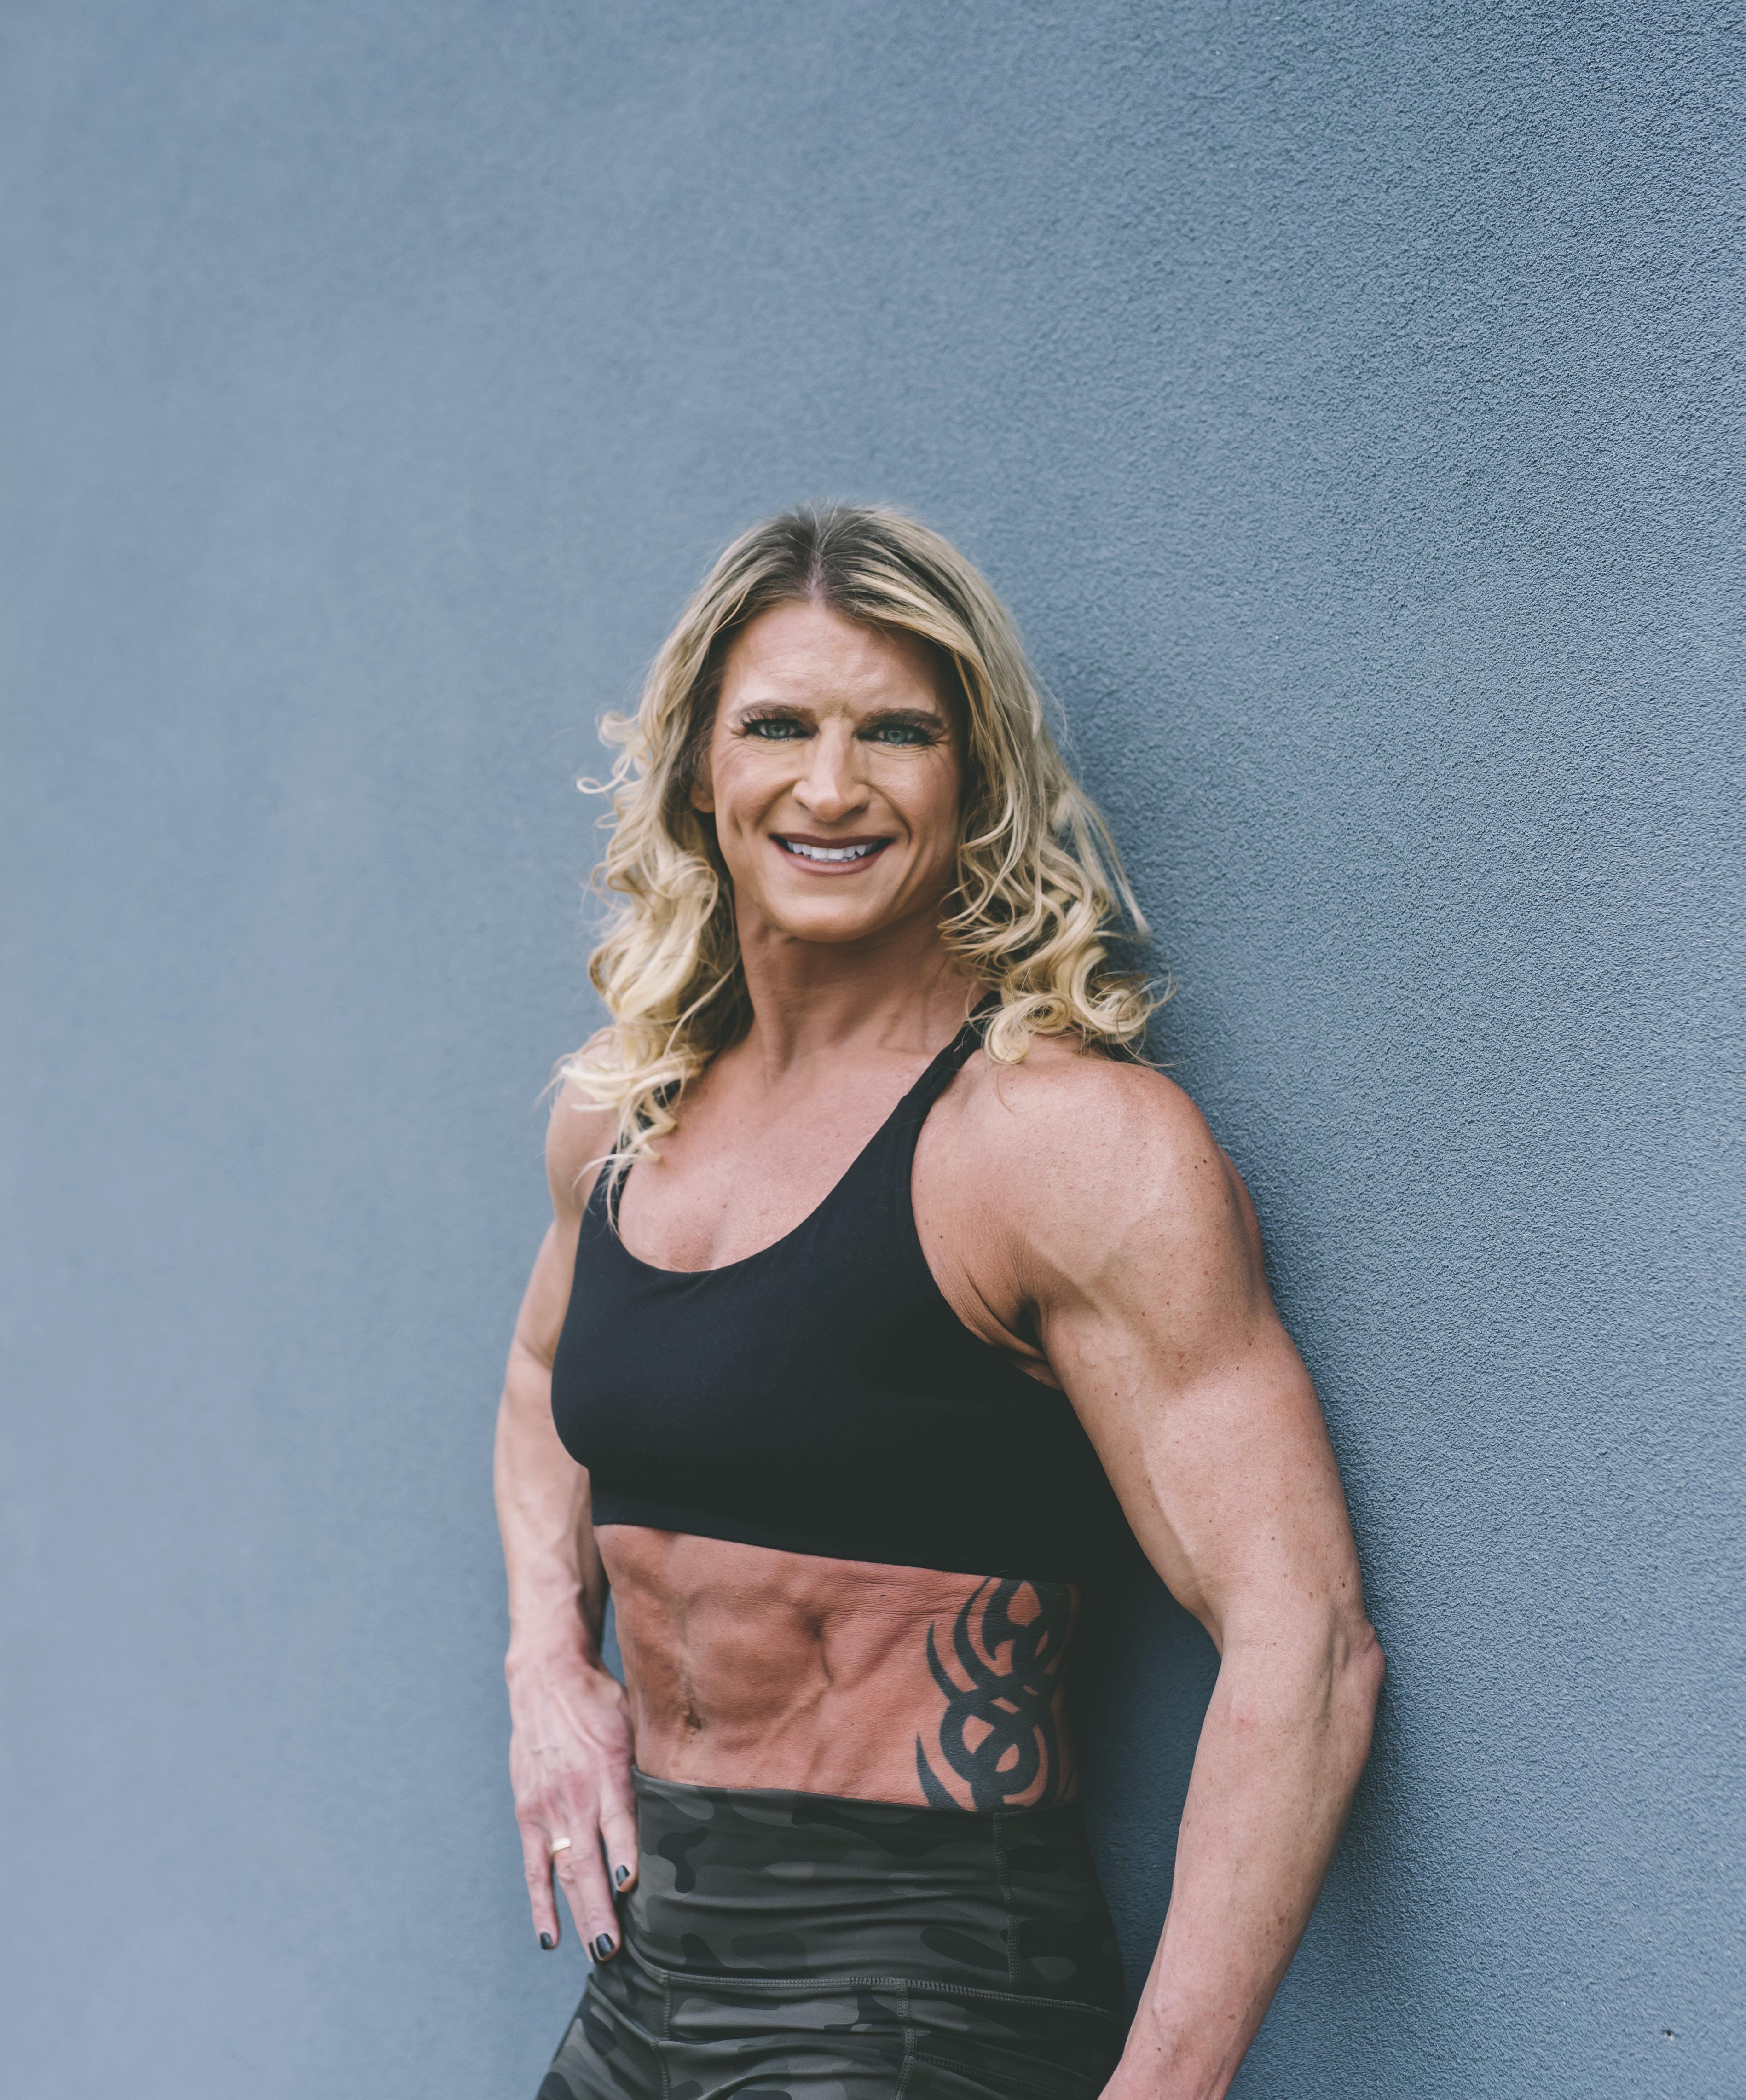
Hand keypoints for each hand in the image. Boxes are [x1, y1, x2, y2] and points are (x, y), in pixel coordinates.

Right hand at [508, 1657, 637, 1959]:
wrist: (546, 1679)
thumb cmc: (602, 1702)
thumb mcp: (636, 1721)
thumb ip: (654, 1761)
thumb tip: (692, 1796)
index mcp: (607, 1769)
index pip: (618, 1821)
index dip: (626, 1856)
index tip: (636, 1888)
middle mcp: (575, 1793)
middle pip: (589, 1859)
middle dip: (602, 1905)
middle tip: (615, 1948)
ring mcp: (548, 1806)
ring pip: (564, 1870)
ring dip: (579, 1913)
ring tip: (596, 1951)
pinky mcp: (528, 1812)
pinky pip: (534, 1865)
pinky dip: (541, 1902)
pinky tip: (550, 1936)